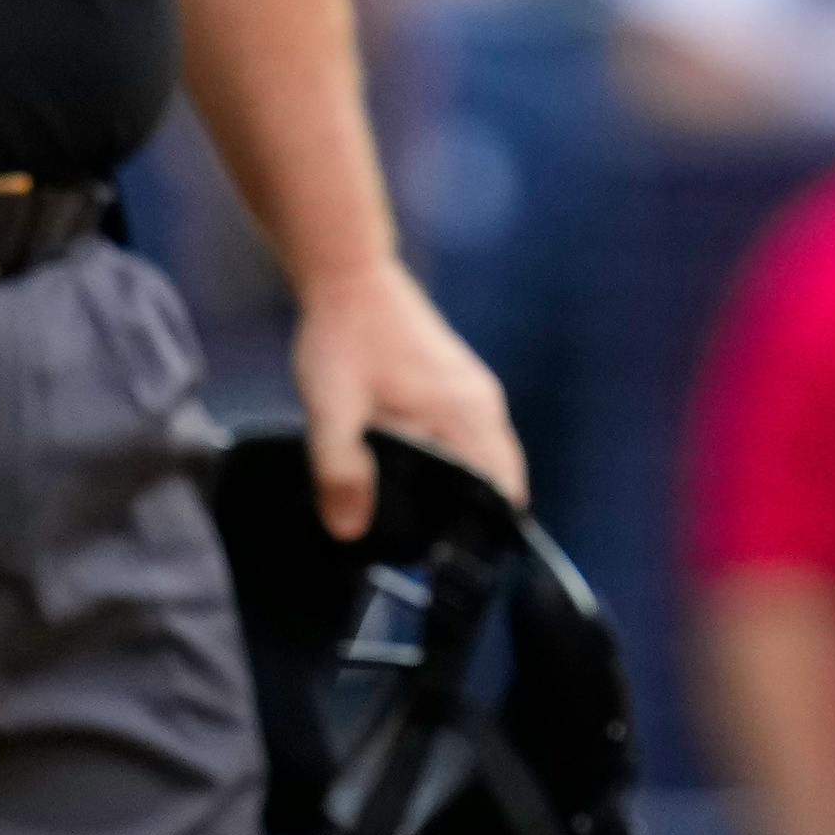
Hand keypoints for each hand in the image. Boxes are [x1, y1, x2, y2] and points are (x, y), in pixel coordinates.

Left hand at [294, 263, 522, 538]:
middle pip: (501, 476)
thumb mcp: (331, 409)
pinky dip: (459, 463)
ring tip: (427, 523)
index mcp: (466, 413)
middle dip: (477, 516)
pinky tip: (421, 479)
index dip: (487, 529)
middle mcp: (482, 402)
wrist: (347, 274)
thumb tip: (349, 531)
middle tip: (434, 552)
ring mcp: (473, 388)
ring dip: (467, 488)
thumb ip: (340, 471)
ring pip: (488, 456)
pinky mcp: (457, 381)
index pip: (503, 487)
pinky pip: (474, 436)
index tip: (455, 561)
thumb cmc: (343, 337)